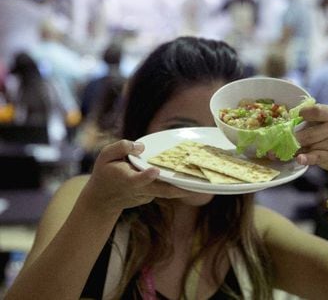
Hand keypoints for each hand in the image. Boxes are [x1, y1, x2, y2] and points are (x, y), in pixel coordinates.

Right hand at [80, 140, 196, 214]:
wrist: (103, 200)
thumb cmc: (105, 173)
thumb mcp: (105, 156)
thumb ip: (122, 148)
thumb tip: (141, 147)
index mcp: (128, 180)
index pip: (138, 179)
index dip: (146, 176)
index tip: (154, 171)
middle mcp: (140, 190)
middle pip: (163, 190)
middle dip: (181, 188)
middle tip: (200, 184)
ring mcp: (148, 196)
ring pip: (168, 191)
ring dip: (185, 186)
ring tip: (205, 180)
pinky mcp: (152, 196)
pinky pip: (167, 189)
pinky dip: (177, 184)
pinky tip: (192, 175)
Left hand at [294, 104, 327, 173]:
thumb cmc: (326, 136)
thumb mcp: (320, 124)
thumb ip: (306, 121)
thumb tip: (284, 124)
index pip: (316, 111)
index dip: (303, 114)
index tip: (295, 117)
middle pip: (308, 133)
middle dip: (296, 138)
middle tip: (288, 141)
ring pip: (310, 145)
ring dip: (300, 148)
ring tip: (296, 149)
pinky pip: (316, 157)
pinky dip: (306, 158)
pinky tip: (300, 159)